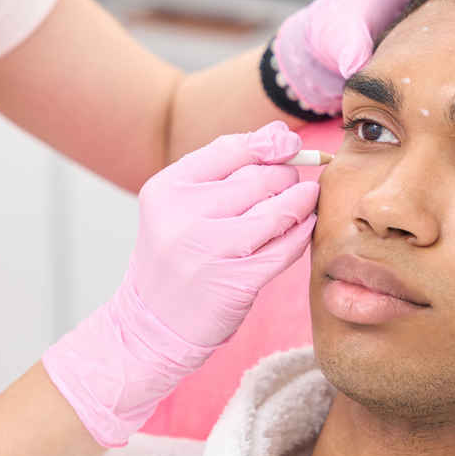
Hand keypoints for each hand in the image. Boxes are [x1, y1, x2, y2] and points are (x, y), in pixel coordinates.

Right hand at [42, 121, 318, 446]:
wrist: (152, 323)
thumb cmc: (175, 254)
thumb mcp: (180, 204)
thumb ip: (226, 166)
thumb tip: (280, 132)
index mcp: (167, 188)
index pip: (230, 148)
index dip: (268, 143)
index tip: (287, 145)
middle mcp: (183, 215)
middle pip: (259, 177)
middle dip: (284, 176)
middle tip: (289, 183)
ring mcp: (210, 249)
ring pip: (278, 209)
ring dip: (300, 201)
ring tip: (303, 201)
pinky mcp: (237, 280)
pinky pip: (286, 246)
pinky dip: (301, 232)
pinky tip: (302, 228)